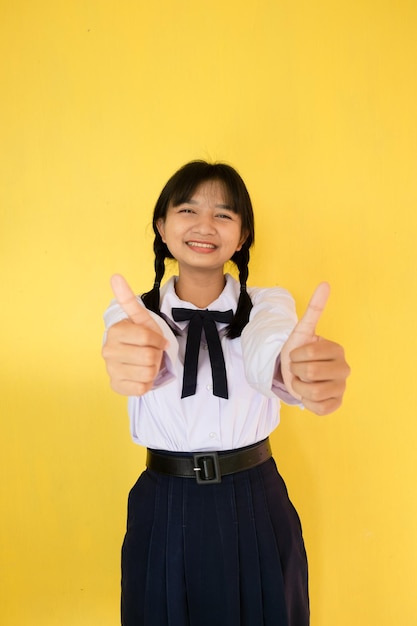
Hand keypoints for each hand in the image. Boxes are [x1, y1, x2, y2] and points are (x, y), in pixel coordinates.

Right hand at [102, 274, 167, 395]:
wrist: (137, 358)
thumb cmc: (141, 337)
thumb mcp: (141, 318)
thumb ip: (128, 298)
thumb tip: (115, 276)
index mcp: (115, 331)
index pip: (148, 338)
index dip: (159, 340)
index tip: (157, 340)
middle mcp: (108, 351)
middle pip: (150, 357)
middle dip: (156, 355)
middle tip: (151, 352)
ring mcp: (110, 370)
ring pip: (148, 373)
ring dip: (153, 369)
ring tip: (146, 363)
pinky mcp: (116, 386)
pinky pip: (142, 388)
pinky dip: (147, 383)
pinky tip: (141, 375)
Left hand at [280, 283, 349, 414]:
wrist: (294, 373)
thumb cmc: (299, 352)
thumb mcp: (302, 331)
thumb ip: (315, 308)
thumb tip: (325, 283)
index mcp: (337, 350)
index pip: (308, 353)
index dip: (295, 355)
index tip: (297, 354)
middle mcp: (344, 368)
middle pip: (310, 373)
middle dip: (296, 371)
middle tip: (299, 369)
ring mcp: (342, 388)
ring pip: (313, 393)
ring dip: (300, 387)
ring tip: (303, 381)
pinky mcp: (336, 405)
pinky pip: (318, 408)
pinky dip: (307, 402)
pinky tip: (309, 394)